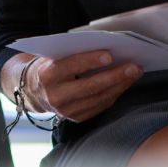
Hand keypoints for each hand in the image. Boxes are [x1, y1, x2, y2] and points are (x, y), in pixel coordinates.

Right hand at [16, 51, 142, 122]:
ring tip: (135, 72)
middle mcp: (55, 95)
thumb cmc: (48, 66)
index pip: (71, 66)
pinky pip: (100, 106)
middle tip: (134, 66)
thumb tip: (105, 48)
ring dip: (120, 85)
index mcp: (47, 75)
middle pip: (90, 86)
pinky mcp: (76, 118)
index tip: (110, 54)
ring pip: (99, 97)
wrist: (33, 91)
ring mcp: (66, 110)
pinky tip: (124, 83)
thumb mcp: (53, 56)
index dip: (91, 60)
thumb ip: (73, 53)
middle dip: (115, 75)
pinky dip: (114, 93)